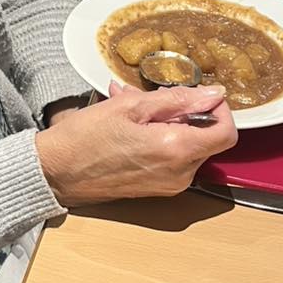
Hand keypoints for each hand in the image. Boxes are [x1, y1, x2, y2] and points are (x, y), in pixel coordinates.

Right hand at [34, 84, 235, 206]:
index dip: (218, 109)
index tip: (197, 94)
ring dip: (172, 123)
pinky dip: (162, 138)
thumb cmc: (86, 137)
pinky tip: (133, 125)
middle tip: (154, 98)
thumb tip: (214, 95)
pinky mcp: (158, 189)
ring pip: (190, 146)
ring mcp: (170, 185)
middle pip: (208, 138)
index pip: (226, 132)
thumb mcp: (131, 106)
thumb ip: (178, 100)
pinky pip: (174, 159)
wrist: (56, 172)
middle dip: (188, 112)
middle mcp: (180, 174)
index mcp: (176, 150)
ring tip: (136, 108)